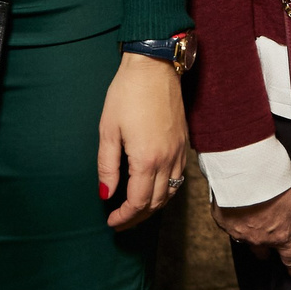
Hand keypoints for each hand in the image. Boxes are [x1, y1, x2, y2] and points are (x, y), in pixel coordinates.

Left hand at [98, 54, 187, 230]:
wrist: (155, 67)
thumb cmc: (127, 94)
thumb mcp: (108, 130)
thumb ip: (107, 166)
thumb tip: (106, 194)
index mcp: (147, 159)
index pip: (138, 202)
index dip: (124, 217)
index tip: (111, 222)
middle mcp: (168, 160)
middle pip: (156, 203)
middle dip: (137, 217)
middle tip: (120, 222)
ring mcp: (179, 152)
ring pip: (171, 193)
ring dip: (153, 206)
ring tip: (135, 210)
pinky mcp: (184, 143)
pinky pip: (179, 178)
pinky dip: (166, 191)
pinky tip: (154, 188)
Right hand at [213, 181, 290, 278]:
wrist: (243, 167)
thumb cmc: (276, 180)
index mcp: (280, 236)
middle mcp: (258, 239)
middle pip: (265, 253)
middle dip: (270, 249)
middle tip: (274, 240)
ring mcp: (238, 231)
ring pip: (246, 240)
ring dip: (252, 234)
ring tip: (255, 221)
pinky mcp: (221, 220)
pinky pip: (230, 226)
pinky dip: (235, 219)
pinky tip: (239, 207)